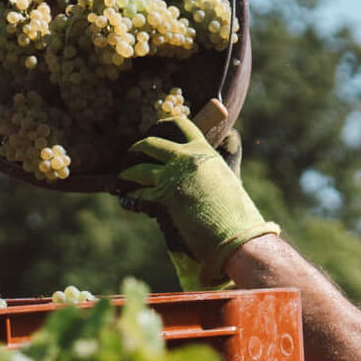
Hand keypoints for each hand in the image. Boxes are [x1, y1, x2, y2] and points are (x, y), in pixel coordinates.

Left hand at [119, 108, 279, 288]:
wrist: (235, 236)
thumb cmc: (236, 214)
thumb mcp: (226, 180)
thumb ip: (211, 170)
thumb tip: (206, 167)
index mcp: (203, 151)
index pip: (181, 125)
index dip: (164, 125)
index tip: (155, 131)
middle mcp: (185, 159)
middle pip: (151, 144)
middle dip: (136, 149)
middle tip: (131, 156)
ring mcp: (171, 177)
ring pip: (137, 170)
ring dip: (127, 176)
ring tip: (123, 181)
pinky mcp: (161, 199)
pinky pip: (136, 195)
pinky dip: (129, 198)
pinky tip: (127, 201)